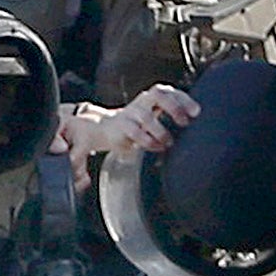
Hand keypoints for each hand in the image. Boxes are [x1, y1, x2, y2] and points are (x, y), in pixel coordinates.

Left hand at [49, 85, 201, 190]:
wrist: (105, 122)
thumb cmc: (103, 139)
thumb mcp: (88, 150)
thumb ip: (82, 163)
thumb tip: (80, 182)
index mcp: (118, 125)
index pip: (130, 127)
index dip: (144, 138)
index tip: (156, 147)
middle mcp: (132, 111)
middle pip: (144, 111)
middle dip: (158, 125)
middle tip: (170, 139)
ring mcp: (144, 102)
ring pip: (159, 94)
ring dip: (177, 105)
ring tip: (191, 117)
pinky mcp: (155, 98)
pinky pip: (171, 93)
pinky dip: (184, 98)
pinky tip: (195, 109)